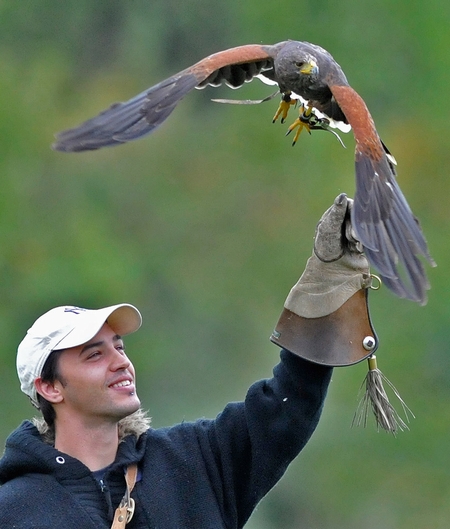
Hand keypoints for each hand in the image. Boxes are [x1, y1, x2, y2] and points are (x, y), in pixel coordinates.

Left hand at [284, 194, 371, 317]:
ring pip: (369, 226)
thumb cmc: (325, 248)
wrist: (330, 272)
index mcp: (338, 213)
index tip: (351, 229)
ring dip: (362, 236)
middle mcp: (349, 220)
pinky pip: (374, 237)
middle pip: (362, 216)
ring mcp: (359, 231)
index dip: (354, 215)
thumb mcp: (328, 229)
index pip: (353, 205)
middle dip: (358, 228)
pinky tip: (359, 250)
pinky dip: (367, 244)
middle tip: (352, 239)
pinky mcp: (367, 242)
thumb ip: (336, 213)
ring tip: (354, 247)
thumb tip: (342, 195)